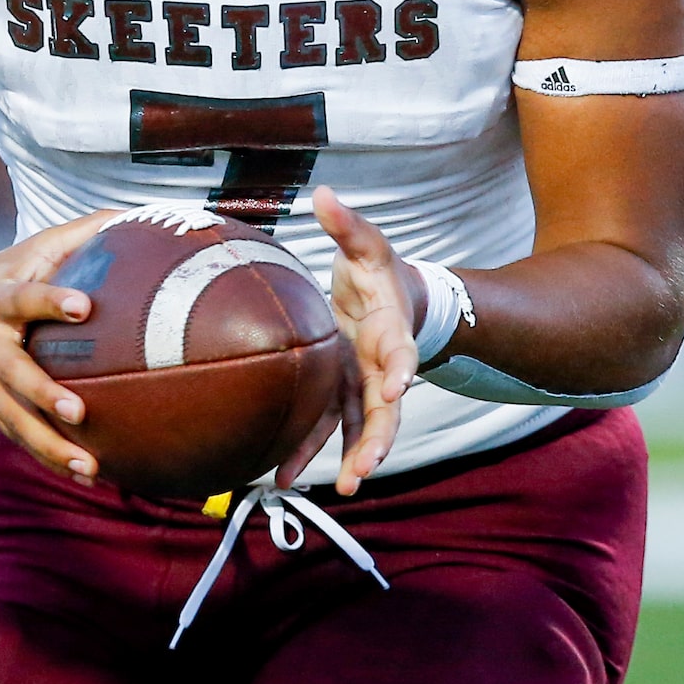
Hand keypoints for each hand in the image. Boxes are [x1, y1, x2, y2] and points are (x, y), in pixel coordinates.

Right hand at [0, 211, 116, 479]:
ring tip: (90, 468)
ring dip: (50, 446)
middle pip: (13, 373)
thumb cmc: (2, 277)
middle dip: (42, 394)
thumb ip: (80, 233)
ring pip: (14, 419)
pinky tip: (86, 475)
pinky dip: (49, 458)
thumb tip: (133, 214)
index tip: (85, 307)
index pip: (27, 298)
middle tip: (77, 412)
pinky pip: (19, 437)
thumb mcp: (31, 248)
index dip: (53, 301)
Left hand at [276, 186, 420, 496]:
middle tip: (368, 466)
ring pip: (362, 427)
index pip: (400, 352)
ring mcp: (362, 384)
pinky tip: (283, 477)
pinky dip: (310, 451)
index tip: (397, 386)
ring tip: (343, 488)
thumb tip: (323, 194)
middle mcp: (380, 365)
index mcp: (390, 328)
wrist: (391, 297)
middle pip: (387, 407)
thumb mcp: (365, 243)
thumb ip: (347, 225)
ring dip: (352, 457)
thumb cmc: (376, 269)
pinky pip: (328, 427)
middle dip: (379, 438)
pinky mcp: (341, 394)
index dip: (401, 369)